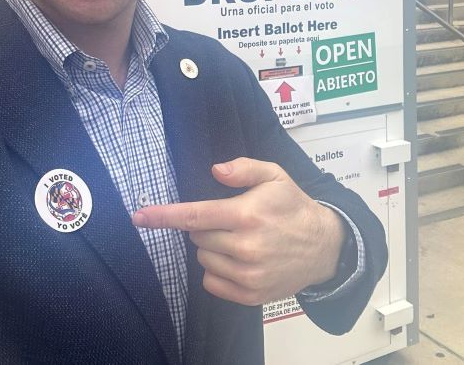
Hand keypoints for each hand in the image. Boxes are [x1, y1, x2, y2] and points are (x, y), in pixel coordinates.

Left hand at [131, 157, 345, 305]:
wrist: (324, 246)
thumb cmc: (293, 207)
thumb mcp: (275, 175)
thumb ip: (243, 168)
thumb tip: (214, 170)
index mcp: (246, 215)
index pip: (194, 216)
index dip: (163, 216)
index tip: (139, 216)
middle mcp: (245, 247)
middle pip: (197, 237)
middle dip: (206, 227)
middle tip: (231, 221)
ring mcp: (248, 275)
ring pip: (204, 260)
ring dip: (213, 249)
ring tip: (240, 240)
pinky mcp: (251, 295)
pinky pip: (212, 283)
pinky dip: (218, 271)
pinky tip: (239, 260)